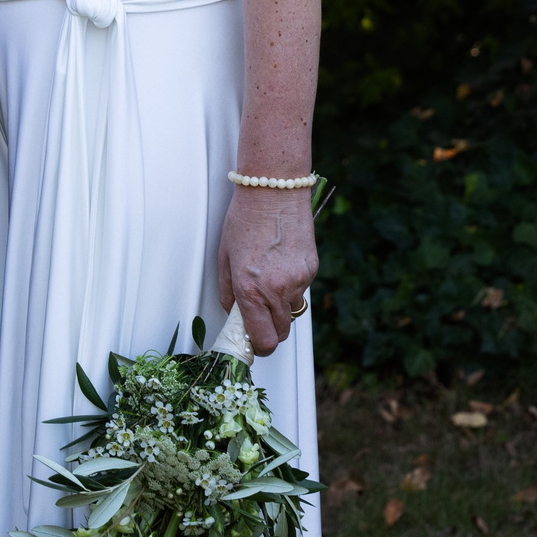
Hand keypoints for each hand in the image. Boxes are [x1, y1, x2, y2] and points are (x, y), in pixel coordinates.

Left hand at [216, 185, 317, 355]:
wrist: (273, 189)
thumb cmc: (246, 218)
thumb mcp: (225, 257)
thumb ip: (228, 292)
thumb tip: (235, 314)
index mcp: (250, 289)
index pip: (263, 340)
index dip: (259, 347)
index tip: (253, 342)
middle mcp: (276, 289)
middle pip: (280, 333)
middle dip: (269, 329)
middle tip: (257, 314)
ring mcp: (298, 280)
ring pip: (292, 311)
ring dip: (281, 306)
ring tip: (269, 279)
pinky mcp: (312, 269)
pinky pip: (301, 289)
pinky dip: (292, 285)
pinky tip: (281, 262)